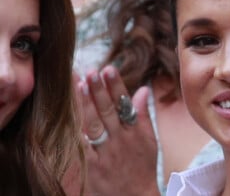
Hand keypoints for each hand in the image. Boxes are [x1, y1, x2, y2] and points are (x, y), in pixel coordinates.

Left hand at [78, 66, 159, 195]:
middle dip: (99, 90)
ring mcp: (106, 154)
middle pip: (107, 112)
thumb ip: (144, 115)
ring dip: (86, 105)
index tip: (109, 69)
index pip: (124, 104)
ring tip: (79, 85)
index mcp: (135, 132)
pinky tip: (68, 117)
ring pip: (94, 126)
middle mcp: (120, 140)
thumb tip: (143, 90)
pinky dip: (76, 132)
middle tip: (91, 71)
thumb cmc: (144, 169)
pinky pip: (82, 148)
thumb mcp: (151, 141)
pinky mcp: (92, 169)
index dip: (116, 86)